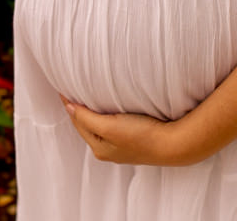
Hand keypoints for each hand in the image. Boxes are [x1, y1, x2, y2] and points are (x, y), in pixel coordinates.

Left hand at [59, 95, 191, 166]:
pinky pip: (112, 125)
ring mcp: (121, 146)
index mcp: (99, 148)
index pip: (78, 121)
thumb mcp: (109, 126)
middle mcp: (108, 149)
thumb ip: (87, 118)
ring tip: (85, 97)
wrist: (174, 144)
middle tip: (70, 90)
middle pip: (87, 125)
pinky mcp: (134, 140)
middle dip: (78, 110)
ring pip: (99, 125)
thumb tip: (69, 108)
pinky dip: (104, 115)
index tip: (62, 88)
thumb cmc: (142, 135)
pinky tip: (109, 109)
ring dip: (91, 112)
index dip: (70, 104)